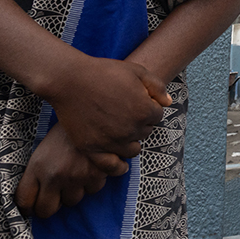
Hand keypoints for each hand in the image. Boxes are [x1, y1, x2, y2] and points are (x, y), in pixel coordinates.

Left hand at [15, 123, 128, 219]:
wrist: (92, 107)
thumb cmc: (67, 128)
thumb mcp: (44, 148)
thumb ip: (37, 172)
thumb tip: (34, 197)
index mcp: (37, 166)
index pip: (24, 201)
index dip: (28, 208)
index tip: (32, 206)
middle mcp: (54, 175)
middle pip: (47, 210)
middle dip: (51, 204)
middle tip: (56, 194)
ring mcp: (76, 176)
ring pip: (73, 200)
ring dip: (75, 190)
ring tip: (77, 171)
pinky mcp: (97, 174)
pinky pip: (94, 189)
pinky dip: (94, 180)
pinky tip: (93, 165)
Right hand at [43, 56, 169, 156]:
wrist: (70, 80)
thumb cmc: (105, 72)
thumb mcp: (137, 71)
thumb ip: (157, 87)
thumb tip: (168, 103)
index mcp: (144, 110)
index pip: (157, 116)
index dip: (148, 107)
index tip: (137, 101)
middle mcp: (131, 129)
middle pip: (145, 132)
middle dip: (140, 123)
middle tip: (125, 113)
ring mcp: (112, 141)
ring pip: (133, 150)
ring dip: (130, 142)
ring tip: (120, 131)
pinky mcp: (92, 149)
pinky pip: (111, 166)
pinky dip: (118, 168)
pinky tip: (121, 166)